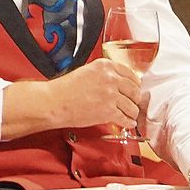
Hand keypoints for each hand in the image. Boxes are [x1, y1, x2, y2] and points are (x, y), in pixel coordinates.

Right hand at [6, 60, 144, 133]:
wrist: (54, 102)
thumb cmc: (64, 89)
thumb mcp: (86, 71)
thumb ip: (103, 74)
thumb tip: (116, 82)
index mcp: (105, 66)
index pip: (130, 74)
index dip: (135, 83)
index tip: (135, 88)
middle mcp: (111, 79)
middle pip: (135, 90)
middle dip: (136, 99)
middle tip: (134, 102)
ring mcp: (111, 96)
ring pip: (132, 106)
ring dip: (132, 112)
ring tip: (130, 115)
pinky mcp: (108, 112)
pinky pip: (125, 119)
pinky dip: (128, 123)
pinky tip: (128, 123)